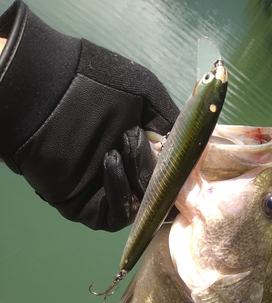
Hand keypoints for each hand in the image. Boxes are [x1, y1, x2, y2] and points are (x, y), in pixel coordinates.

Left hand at [0, 1, 178, 230]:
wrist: (46, 88)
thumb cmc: (95, 84)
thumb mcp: (146, 93)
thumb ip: (171, 122)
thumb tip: (192, 149)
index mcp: (141, 152)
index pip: (170, 176)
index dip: (181, 174)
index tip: (187, 162)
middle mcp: (127, 175)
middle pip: (158, 195)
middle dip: (156, 170)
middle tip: (139, 138)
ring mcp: (106, 193)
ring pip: (141, 207)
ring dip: (138, 178)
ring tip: (120, 144)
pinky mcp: (86, 208)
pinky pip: (115, 216)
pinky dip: (119, 194)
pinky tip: (110, 162)